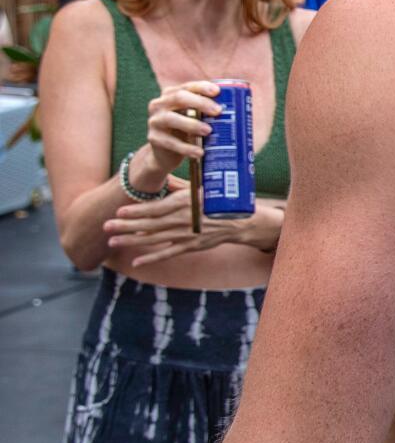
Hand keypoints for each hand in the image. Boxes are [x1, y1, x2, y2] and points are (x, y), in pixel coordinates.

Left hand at [105, 184, 282, 265]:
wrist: (240, 221)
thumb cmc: (217, 201)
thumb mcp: (199, 189)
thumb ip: (177, 188)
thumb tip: (161, 180)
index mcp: (185, 203)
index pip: (155, 208)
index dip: (136, 211)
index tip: (119, 211)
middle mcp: (183, 220)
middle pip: (149, 224)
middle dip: (126, 226)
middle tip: (106, 226)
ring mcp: (186, 235)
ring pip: (154, 239)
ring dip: (132, 241)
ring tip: (113, 241)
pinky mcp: (190, 246)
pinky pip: (168, 253)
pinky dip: (151, 258)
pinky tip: (136, 262)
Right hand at [137, 81, 222, 182]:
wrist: (166, 154)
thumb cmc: (186, 131)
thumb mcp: (195, 118)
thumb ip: (209, 112)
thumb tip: (244, 110)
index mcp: (171, 95)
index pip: (187, 86)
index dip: (201, 87)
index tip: (217, 91)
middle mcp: (159, 105)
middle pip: (179, 98)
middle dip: (200, 103)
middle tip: (218, 111)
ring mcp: (154, 121)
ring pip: (172, 119)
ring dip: (192, 124)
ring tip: (209, 131)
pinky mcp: (154, 139)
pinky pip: (170, 142)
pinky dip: (187, 148)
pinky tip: (200, 153)